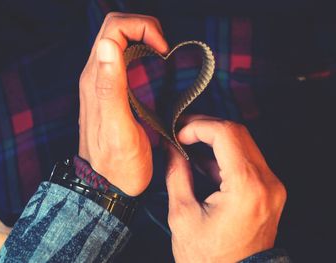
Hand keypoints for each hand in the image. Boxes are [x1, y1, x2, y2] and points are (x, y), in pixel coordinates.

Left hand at [79, 12, 168, 195]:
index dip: (142, 28)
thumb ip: (111, 87)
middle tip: (163, 49)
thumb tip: (108, 44)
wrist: (107, 185)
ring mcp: (102, 83)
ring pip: (117, 41)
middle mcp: (95, 77)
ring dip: (142, 38)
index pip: (113, 30)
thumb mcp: (117, 130)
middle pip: (114, 29)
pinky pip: (121, 58)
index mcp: (97, 81)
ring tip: (161, 54)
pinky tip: (152, 66)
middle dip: (142, 28)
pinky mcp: (110, 92)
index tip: (163, 50)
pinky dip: (140, 51)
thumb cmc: (118, 164)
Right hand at [166, 115, 286, 261]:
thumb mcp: (183, 215)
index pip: (226, 134)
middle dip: (206, 127)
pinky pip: (247, 159)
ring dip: (215, 139)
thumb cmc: (209, 258)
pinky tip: (203, 161)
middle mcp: (267, 182)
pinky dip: (224, 155)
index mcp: (246, 187)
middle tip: (182, 131)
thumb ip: (176, 173)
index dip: (199, 126)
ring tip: (189, 144)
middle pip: (238, 133)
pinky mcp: (269, 190)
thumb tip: (171, 147)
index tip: (179, 133)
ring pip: (244, 143)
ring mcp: (272, 186)